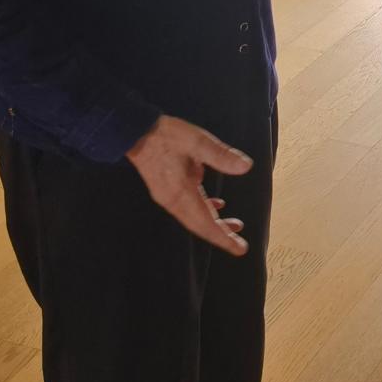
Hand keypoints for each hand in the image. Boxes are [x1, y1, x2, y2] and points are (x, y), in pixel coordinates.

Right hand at [126, 115, 252, 254]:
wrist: (135, 132)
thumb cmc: (166, 136)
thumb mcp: (197, 141)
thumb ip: (221, 155)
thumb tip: (246, 166)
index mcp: (181, 193)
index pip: (205, 223)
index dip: (223, 237)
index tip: (239, 248)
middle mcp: (174, 200)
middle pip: (200, 225)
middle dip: (220, 236)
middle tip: (239, 246)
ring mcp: (169, 196)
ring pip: (195, 217)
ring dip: (214, 223)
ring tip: (234, 226)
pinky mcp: (168, 189)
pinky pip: (189, 207)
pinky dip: (205, 209)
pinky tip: (217, 204)